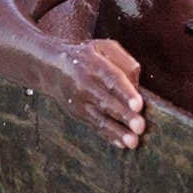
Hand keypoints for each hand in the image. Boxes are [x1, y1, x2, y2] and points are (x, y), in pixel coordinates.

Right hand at [65, 35, 149, 149]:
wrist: (52, 67)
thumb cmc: (88, 57)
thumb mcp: (104, 48)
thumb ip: (125, 62)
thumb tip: (137, 85)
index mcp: (94, 64)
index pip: (112, 79)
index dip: (126, 93)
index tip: (138, 105)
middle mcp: (85, 83)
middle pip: (107, 101)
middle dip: (124, 115)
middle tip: (140, 127)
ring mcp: (79, 101)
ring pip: (100, 118)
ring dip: (117, 131)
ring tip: (133, 142)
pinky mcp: (78, 113)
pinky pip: (95, 126)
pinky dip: (108, 136)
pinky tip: (122, 144)